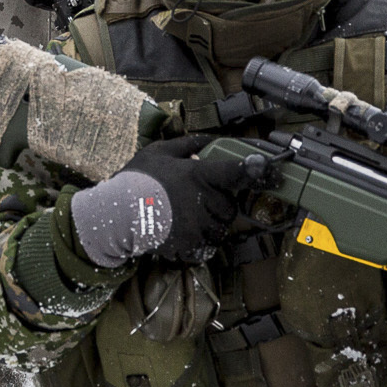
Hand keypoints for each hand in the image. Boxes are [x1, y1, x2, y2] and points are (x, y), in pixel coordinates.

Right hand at [67, 134, 267, 266]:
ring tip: (184, 214)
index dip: (257, 169)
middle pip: (230, 204)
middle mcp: (205, 202)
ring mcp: (200, 227)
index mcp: (200, 175)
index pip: (238, 172)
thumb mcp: (160, 151)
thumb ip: (189, 144)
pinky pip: (209, 245)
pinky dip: (201, 239)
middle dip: (218, 200)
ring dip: (211, 221)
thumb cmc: (137, 181)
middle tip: (193, 196)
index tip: (269, 168)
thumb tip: (210, 140)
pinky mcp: (193, 247)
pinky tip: (181, 229)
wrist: (116, 217)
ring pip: (222, 226)